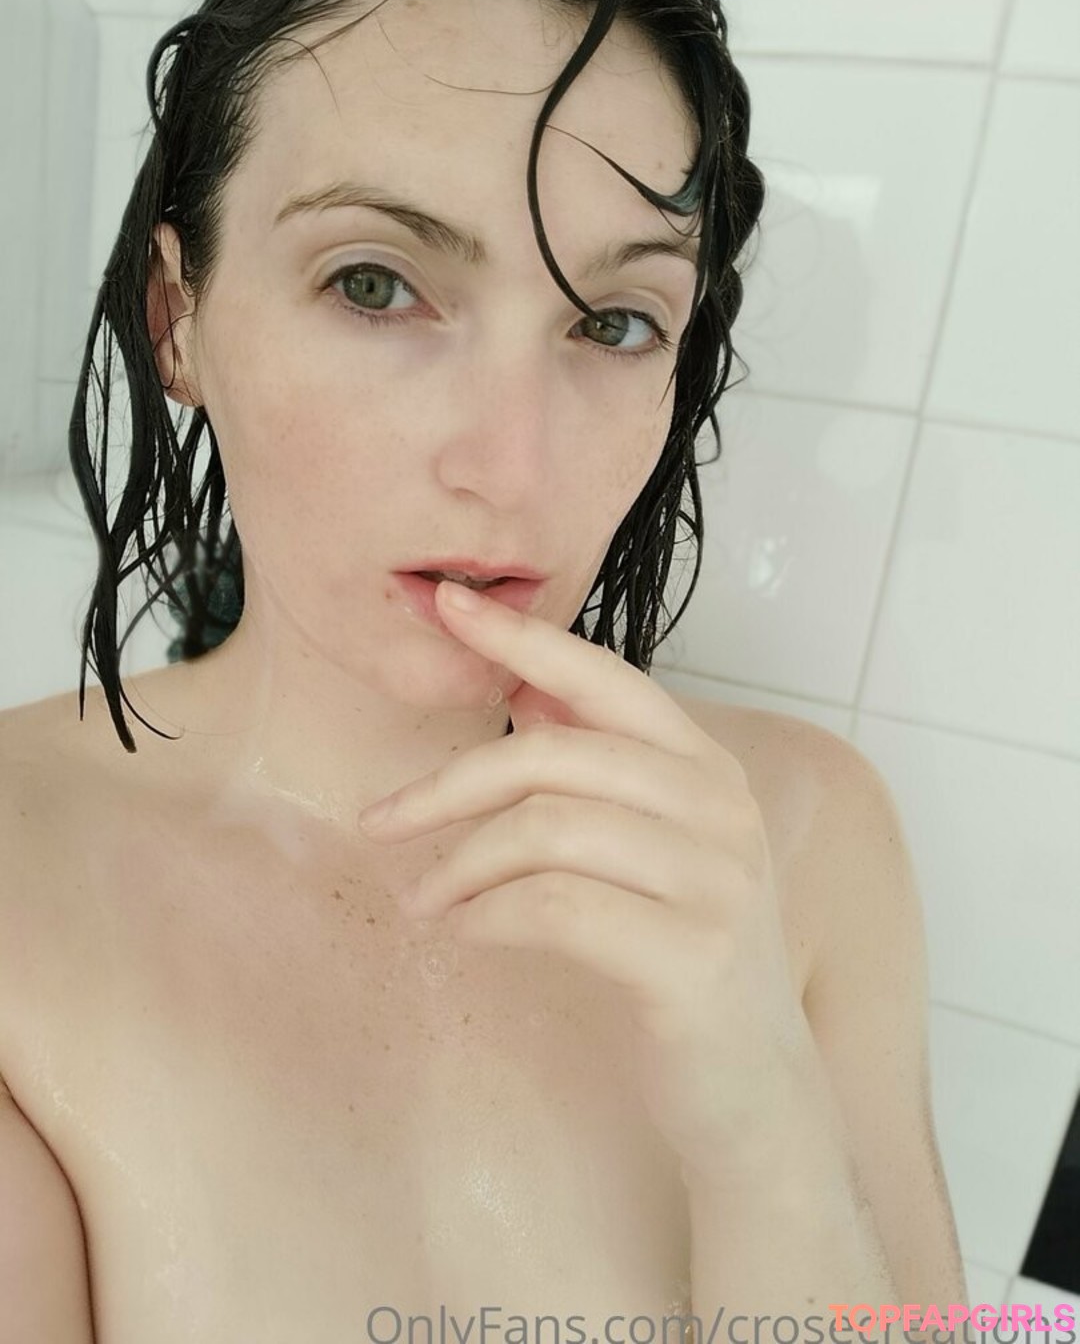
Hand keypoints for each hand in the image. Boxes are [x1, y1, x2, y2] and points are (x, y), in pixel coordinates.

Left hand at [358, 577, 819, 1179]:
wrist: (752, 1085)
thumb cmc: (683, 954)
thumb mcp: (654, 846)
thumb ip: (600, 767)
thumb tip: (524, 688)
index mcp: (705, 768)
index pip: (604, 679)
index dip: (522, 637)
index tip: (447, 601)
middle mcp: (720, 808)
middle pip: (555, 757)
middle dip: (449, 784)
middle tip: (379, 821)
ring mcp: (715, 881)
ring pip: (546, 831)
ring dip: (458, 864)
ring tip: (423, 900)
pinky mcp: (691, 956)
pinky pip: (555, 908)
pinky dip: (487, 916)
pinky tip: (464, 933)